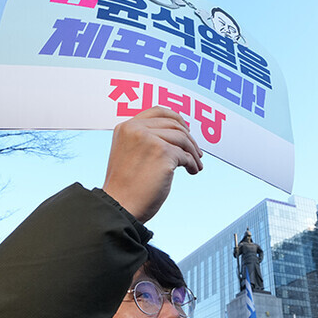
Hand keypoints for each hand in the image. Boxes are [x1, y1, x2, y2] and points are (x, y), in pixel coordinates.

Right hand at [102, 106, 203, 221]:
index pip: (158, 111)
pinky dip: (192, 163)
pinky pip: (186, 155)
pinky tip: (192, 171)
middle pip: (174, 125)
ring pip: (183, 139)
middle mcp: (136, 129)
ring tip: (196, 165)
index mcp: (126, 127)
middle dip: (189, 139)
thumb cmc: (126, 186)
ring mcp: (150, 140)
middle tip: (197, 152)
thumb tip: (178, 133)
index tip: (187, 129)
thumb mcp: (129, 153)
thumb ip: (145, 139)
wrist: (120, 206)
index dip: (176, 118)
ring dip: (193, 153)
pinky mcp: (163, 153)